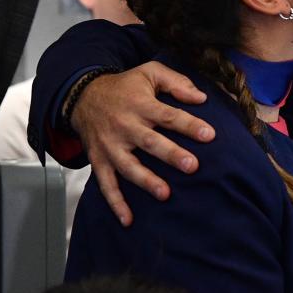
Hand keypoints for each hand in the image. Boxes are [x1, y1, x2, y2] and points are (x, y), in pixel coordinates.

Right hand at [70, 62, 212, 224]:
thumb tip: (201, 98)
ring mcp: (111, 146)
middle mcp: (126, 126)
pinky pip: (106, 184)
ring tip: (165, 194)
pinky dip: (116, 203)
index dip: (189, 125)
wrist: (82, 96)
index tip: (209, 134)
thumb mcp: (149, 72)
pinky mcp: (100, 161)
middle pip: (150, 142)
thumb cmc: (124, 86)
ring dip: (146, 181)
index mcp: (141, 105)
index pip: (168, 116)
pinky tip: (128, 220)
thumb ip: (176, 82)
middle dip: (171, 154)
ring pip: (129, 166)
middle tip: (192, 166)